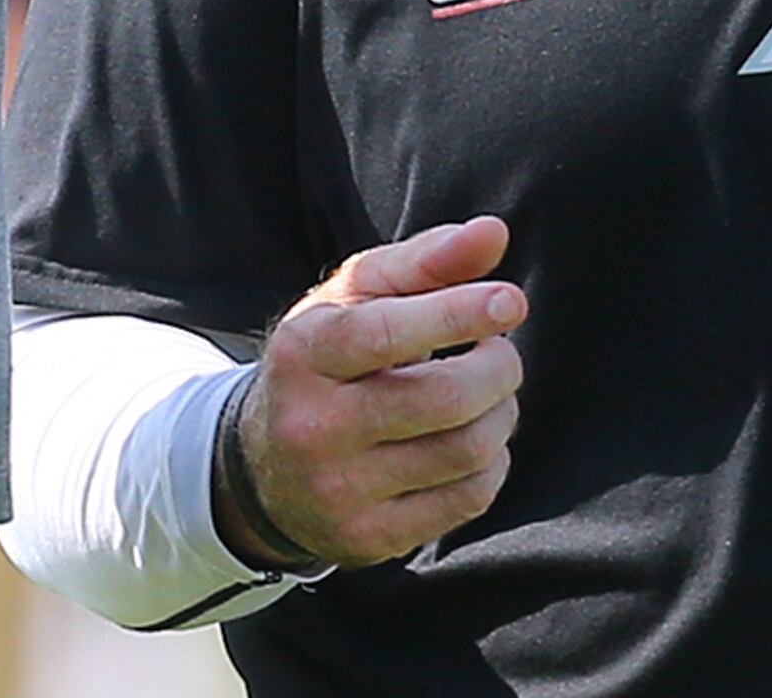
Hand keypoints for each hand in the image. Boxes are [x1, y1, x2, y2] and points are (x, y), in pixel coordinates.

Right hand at [217, 215, 524, 568]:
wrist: (263, 469)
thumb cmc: (326, 364)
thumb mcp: (354, 301)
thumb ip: (424, 261)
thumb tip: (494, 233)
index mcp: (303, 355)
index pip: (383, 334)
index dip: (456, 314)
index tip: (508, 302)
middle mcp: (312, 427)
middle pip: (443, 399)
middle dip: (498, 367)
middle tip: (499, 351)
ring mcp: (339, 491)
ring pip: (466, 450)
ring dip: (500, 414)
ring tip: (488, 394)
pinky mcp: (370, 538)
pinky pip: (468, 498)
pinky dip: (491, 464)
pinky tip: (473, 441)